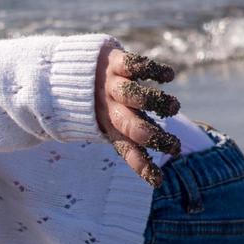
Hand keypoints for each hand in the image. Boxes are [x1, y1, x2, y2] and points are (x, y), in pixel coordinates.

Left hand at [95, 42, 182, 183]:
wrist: (69, 69)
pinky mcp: (115, 62)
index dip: (140, 166)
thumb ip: (134, 140)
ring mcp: (112, 84)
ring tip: (174, 107)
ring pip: (133, 95)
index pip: (125, 150)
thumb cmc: (99, 103)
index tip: (158, 181)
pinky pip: (134, 65)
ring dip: (155, 102)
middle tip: (174, 146)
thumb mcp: (113, 123)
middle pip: (130, 125)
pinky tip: (169, 76)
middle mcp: (109, 107)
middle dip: (154, 137)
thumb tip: (158, 174)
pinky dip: (153, 70)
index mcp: (109, 126)